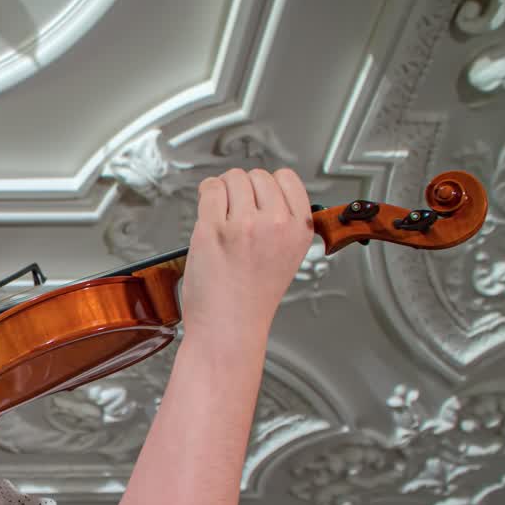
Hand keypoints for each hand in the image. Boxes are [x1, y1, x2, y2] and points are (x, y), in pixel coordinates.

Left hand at [180, 168, 314, 345]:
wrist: (229, 328)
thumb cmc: (251, 299)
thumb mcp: (287, 257)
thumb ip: (282, 223)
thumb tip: (263, 192)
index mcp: (299, 230)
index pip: (287, 178)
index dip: (268, 185)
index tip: (258, 197)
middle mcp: (275, 224)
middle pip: (257, 175)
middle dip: (243, 189)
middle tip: (235, 214)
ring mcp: (243, 224)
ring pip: (232, 179)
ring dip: (223, 191)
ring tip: (221, 217)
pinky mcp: (213, 229)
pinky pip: (209, 189)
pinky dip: (205, 195)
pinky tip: (207, 213)